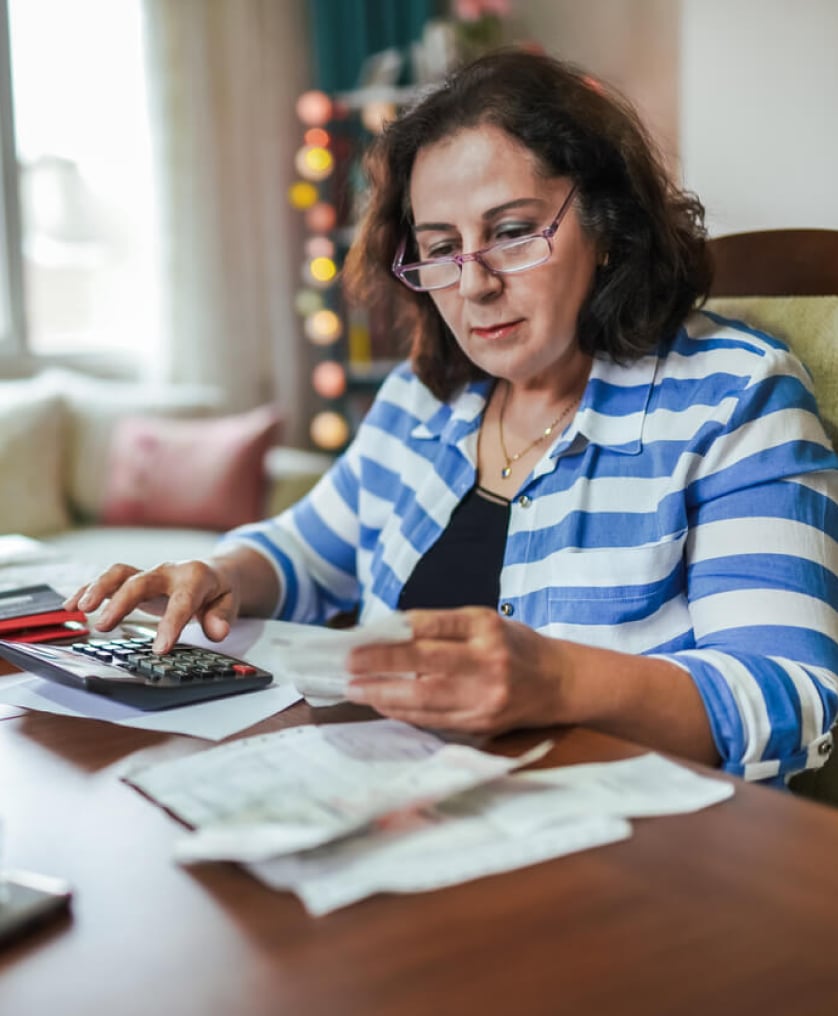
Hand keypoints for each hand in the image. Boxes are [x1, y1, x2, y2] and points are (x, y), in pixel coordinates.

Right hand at [64, 559, 241, 652]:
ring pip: (119, 574)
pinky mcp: (134, 579)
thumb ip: (222, 618)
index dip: (171, 625)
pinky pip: (108, 580)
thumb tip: (217, 632)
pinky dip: (88, 590)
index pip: (181, 602)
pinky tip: (70, 606)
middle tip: (105, 626)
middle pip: (140, 582)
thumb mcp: (229, 603)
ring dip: (98, 589)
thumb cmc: (218, 591)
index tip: (160, 649)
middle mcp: (167, 572)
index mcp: (194, 578)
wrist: (213, 572)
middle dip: (121, 602)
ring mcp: (148, 574)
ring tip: (79, 610)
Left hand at [344, 607, 563, 733]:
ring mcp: (485, 697)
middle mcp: (487, 662)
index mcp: (487, 628)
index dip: (394, 633)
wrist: (559, 682)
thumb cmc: (514, 645)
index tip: (361, 637)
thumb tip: (388, 634)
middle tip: (349, 665)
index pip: (432, 626)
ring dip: (384, 695)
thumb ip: (442, 627)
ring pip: (425, 699)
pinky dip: (404, 712)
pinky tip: (383, 703)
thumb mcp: (485, 621)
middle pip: (425, 665)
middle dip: (381, 666)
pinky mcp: (481, 723)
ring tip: (356, 688)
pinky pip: (433, 720)